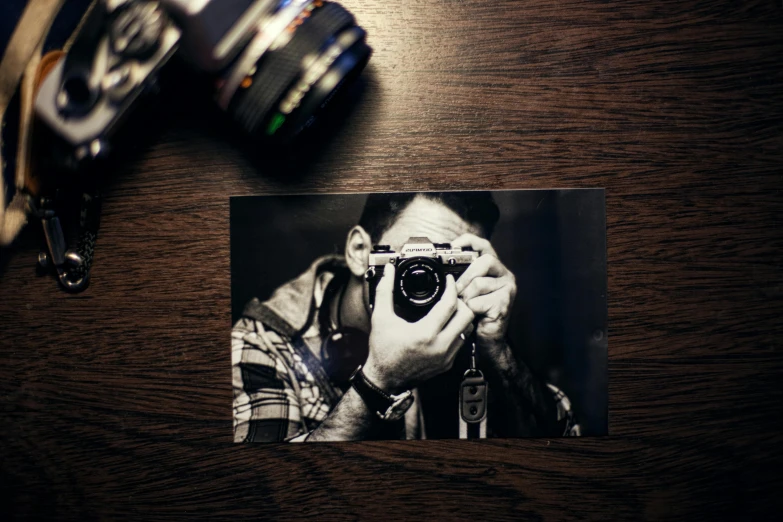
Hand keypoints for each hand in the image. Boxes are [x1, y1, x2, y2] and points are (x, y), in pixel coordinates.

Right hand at [363, 262, 474, 391]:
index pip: (450, 305)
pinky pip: (461, 342)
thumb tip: (389, 272)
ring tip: (451, 307)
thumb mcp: (381, 318)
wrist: (384, 379)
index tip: (448, 280)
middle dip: (461, 301)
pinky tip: (447, 324)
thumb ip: (384, 291)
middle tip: (452, 294)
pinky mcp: (447, 364)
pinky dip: (457, 330)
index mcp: (425, 334)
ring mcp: (446, 357)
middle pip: (467, 316)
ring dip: (462, 316)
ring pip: (467, 329)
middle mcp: (439, 347)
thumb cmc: (382, 351)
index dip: (451, 287)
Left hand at [452, 234, 516, 354]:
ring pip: (480, 282)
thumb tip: (440, 267)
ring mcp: (507, 289)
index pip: (484, 245)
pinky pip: (479, 300)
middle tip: (455, 289)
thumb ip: (460, 276)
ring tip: (465, 305)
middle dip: (466, 275)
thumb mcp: (465, 291)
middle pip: (485, 261)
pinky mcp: (504, 304)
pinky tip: (473, 314)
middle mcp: (504, 275)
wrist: (487, 340)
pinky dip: (470, 308)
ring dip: (466, 296)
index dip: (469, 241)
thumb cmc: (475, 314)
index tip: (453, 245)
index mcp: (494, 268)